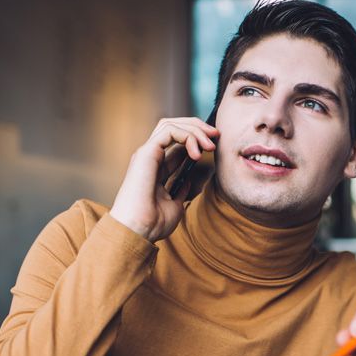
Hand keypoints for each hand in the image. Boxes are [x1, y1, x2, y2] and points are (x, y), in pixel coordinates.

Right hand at [110, 117, 217, 241]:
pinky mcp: (146, 152)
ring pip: (171, 125)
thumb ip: (180, 191)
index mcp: (156, 169)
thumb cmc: (153, 223)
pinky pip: (169, 131)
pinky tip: (197, 152)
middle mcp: (150, 158)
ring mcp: (147, 154)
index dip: (197, 140)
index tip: (214, 146)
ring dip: (194, 129)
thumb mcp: (174, 206)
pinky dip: (187, 135)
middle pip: (174, 128)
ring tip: (210, 144)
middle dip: (197, 128)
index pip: (177, 145)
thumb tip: (188, 181)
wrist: (138, 231)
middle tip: (216, 136)